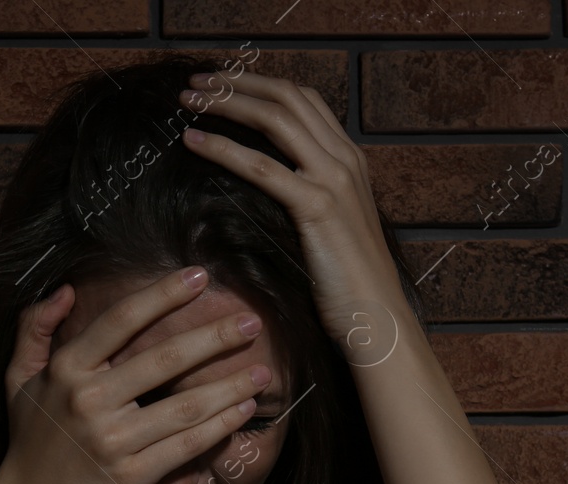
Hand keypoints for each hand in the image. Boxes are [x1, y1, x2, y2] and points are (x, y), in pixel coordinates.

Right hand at [0, 267, 272, 483]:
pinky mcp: (132, 476)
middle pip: (165, 358)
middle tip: (251, 322)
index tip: (199, 276)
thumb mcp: (19, 380)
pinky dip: (220, 426)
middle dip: (215, 337)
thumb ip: (35, 330)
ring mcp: (112, 440)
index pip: (121, 321)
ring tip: (262, 371)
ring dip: (231, 385)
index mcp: (66, 370)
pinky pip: (187, 445)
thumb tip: (65, 290)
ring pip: (186, 405)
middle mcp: (89, 400)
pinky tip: (244, 410)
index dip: (163, 295)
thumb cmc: (29, 444)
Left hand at [179, 69, 405, 348]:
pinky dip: (223, 147)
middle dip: (238, 82)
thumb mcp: (331, 229)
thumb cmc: (349, 285)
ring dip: (227, 102)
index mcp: (350, 160)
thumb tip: (270, 189)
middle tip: (197, 81)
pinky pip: (261, 166)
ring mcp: (334, 179)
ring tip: (189, 100)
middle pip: (287, 97)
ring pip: (275, 118)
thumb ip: (307, 199)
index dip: (260, 85)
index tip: (223, 84)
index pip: (303, 101)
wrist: (377, 317)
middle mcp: (345, 159)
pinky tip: (194, 142)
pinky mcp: (317, 206)